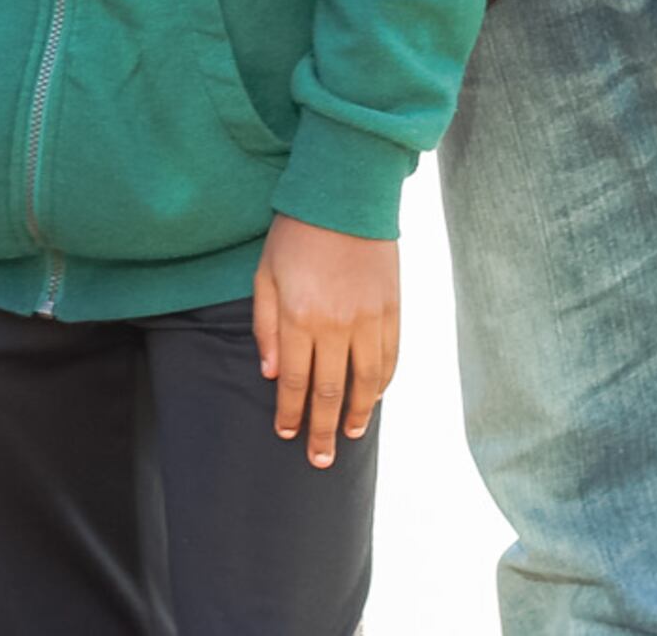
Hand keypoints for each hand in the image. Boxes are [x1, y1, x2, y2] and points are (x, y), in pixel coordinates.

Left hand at [252, 216, 397, 468]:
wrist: (344, 197)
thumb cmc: (295, 235)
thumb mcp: (264, 275)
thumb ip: (265, 326)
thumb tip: (270, 374)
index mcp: (299, 317)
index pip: (293, 381)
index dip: (289, 412)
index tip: (286, 434)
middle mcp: (336, 325)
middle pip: (329, 391)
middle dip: (322, 429)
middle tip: (320, 459)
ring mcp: (369, 319)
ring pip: (366, 382)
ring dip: (358, 413)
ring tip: (351, 436)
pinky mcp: (392, 309)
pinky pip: (390, 358)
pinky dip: (382, 383)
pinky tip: (375, 398)